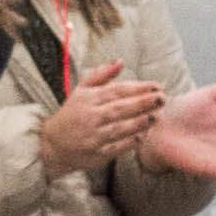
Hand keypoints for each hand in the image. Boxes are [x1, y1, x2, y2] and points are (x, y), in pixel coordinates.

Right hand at [38, 69, 161, 170]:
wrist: (53, 144)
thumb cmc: (72, 114)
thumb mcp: (81, 91)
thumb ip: (101, 75)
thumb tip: (120, 61)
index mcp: (89, 99)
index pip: (117, 91)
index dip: (138, 88)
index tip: (157, 86)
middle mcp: (91, 117)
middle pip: (120, 108)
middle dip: (143, 103)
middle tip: (162, 98)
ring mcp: (94, 136)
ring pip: (120, 128)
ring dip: (140, 122)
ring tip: (157, 115)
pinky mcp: (96, 154)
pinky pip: (116, 147)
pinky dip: (130, 141)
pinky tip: (143, 135)